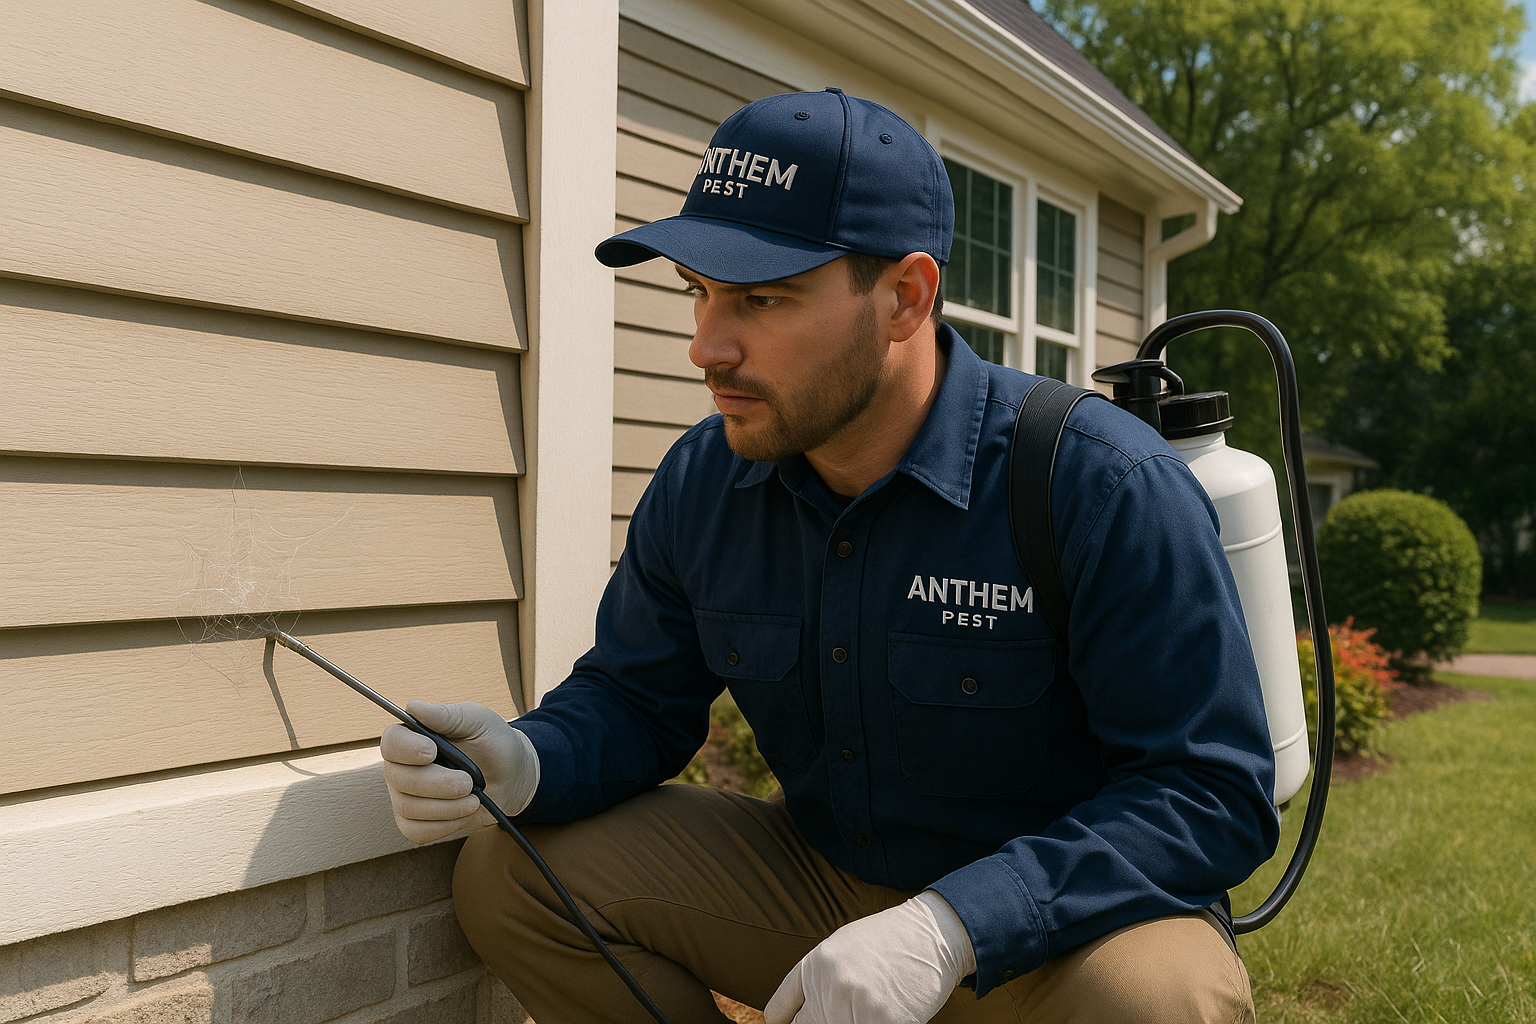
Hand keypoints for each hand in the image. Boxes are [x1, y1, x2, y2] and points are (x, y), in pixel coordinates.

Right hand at [380, 701, 539, 843]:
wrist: (512, 776)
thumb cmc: (493, 743)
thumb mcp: (479, 722)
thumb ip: (449, 715)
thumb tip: (414, 707)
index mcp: (413, 737)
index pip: (391, 742)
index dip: (407, 749)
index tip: (432, 751)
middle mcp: (402, 766)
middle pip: (399, 778)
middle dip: (438, 783)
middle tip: (469, 782)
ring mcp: (405, 796)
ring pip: (408, 807)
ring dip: (446, 806)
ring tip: (474, 799)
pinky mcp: (415, 822)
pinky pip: (416, 831)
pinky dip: (444, 824)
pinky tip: (462, 812)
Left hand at [765, 891, 975, 1023]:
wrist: (932, 934)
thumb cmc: (888, 942)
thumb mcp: (841, 949)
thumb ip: (816, 979)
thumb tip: (796, 1015)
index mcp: (814, 965)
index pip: (779, 1011)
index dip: (783, 1023)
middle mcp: (828, 985)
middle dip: (822, 1023)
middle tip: (844, 1013)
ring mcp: (854, 1005)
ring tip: (870, 1009)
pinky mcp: (883, 1021)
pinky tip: (886, 1015)